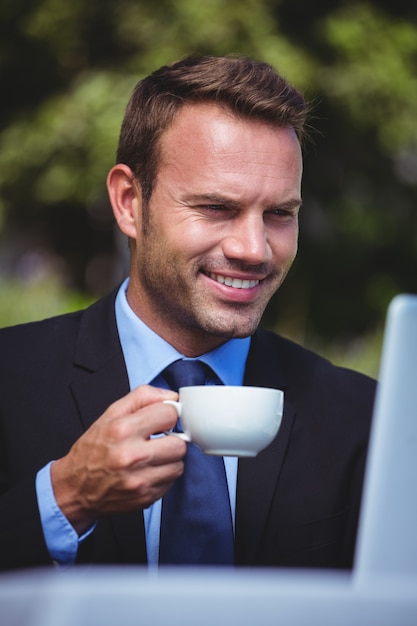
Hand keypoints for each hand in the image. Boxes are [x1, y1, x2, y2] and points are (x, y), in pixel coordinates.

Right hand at [51, 385, 184, 533]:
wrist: (75, 488)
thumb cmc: (92, 450)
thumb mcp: (110, 414)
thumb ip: (142, 398)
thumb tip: (171, 397)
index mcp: (123, 430)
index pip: (169, 414)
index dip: (166, 415)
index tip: (160, 421)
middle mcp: (131, 456)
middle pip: (179, 443)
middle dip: (171, 440)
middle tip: (157, 441)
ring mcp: (139, 480)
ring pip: (178, 465)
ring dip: (169, 460)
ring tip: (152, 457)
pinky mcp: (145, 497)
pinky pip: (171, 482)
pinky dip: (163, 476)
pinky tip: (147, 472)